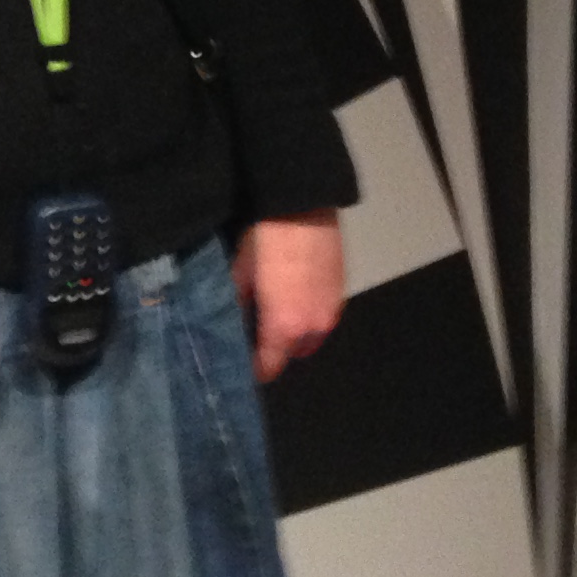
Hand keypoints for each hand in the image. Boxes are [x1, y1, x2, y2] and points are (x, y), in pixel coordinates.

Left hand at [232, 210, 343, 382]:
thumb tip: (233, 322)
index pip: (270, 366)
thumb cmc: (266, 241)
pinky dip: (310, 314)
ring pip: (313, 335)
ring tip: (275, 313)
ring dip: (296, 332)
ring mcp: (333, 309)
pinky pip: (324, 315)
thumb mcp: (240, 273)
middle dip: (276, 349)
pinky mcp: (342, 291)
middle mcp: (314, 326)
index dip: (253, 368)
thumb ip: (238, 304)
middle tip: (256, 331)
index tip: (240, 361)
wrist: (304, 208)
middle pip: (295, 353)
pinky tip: (295, 295)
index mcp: (285, 327)